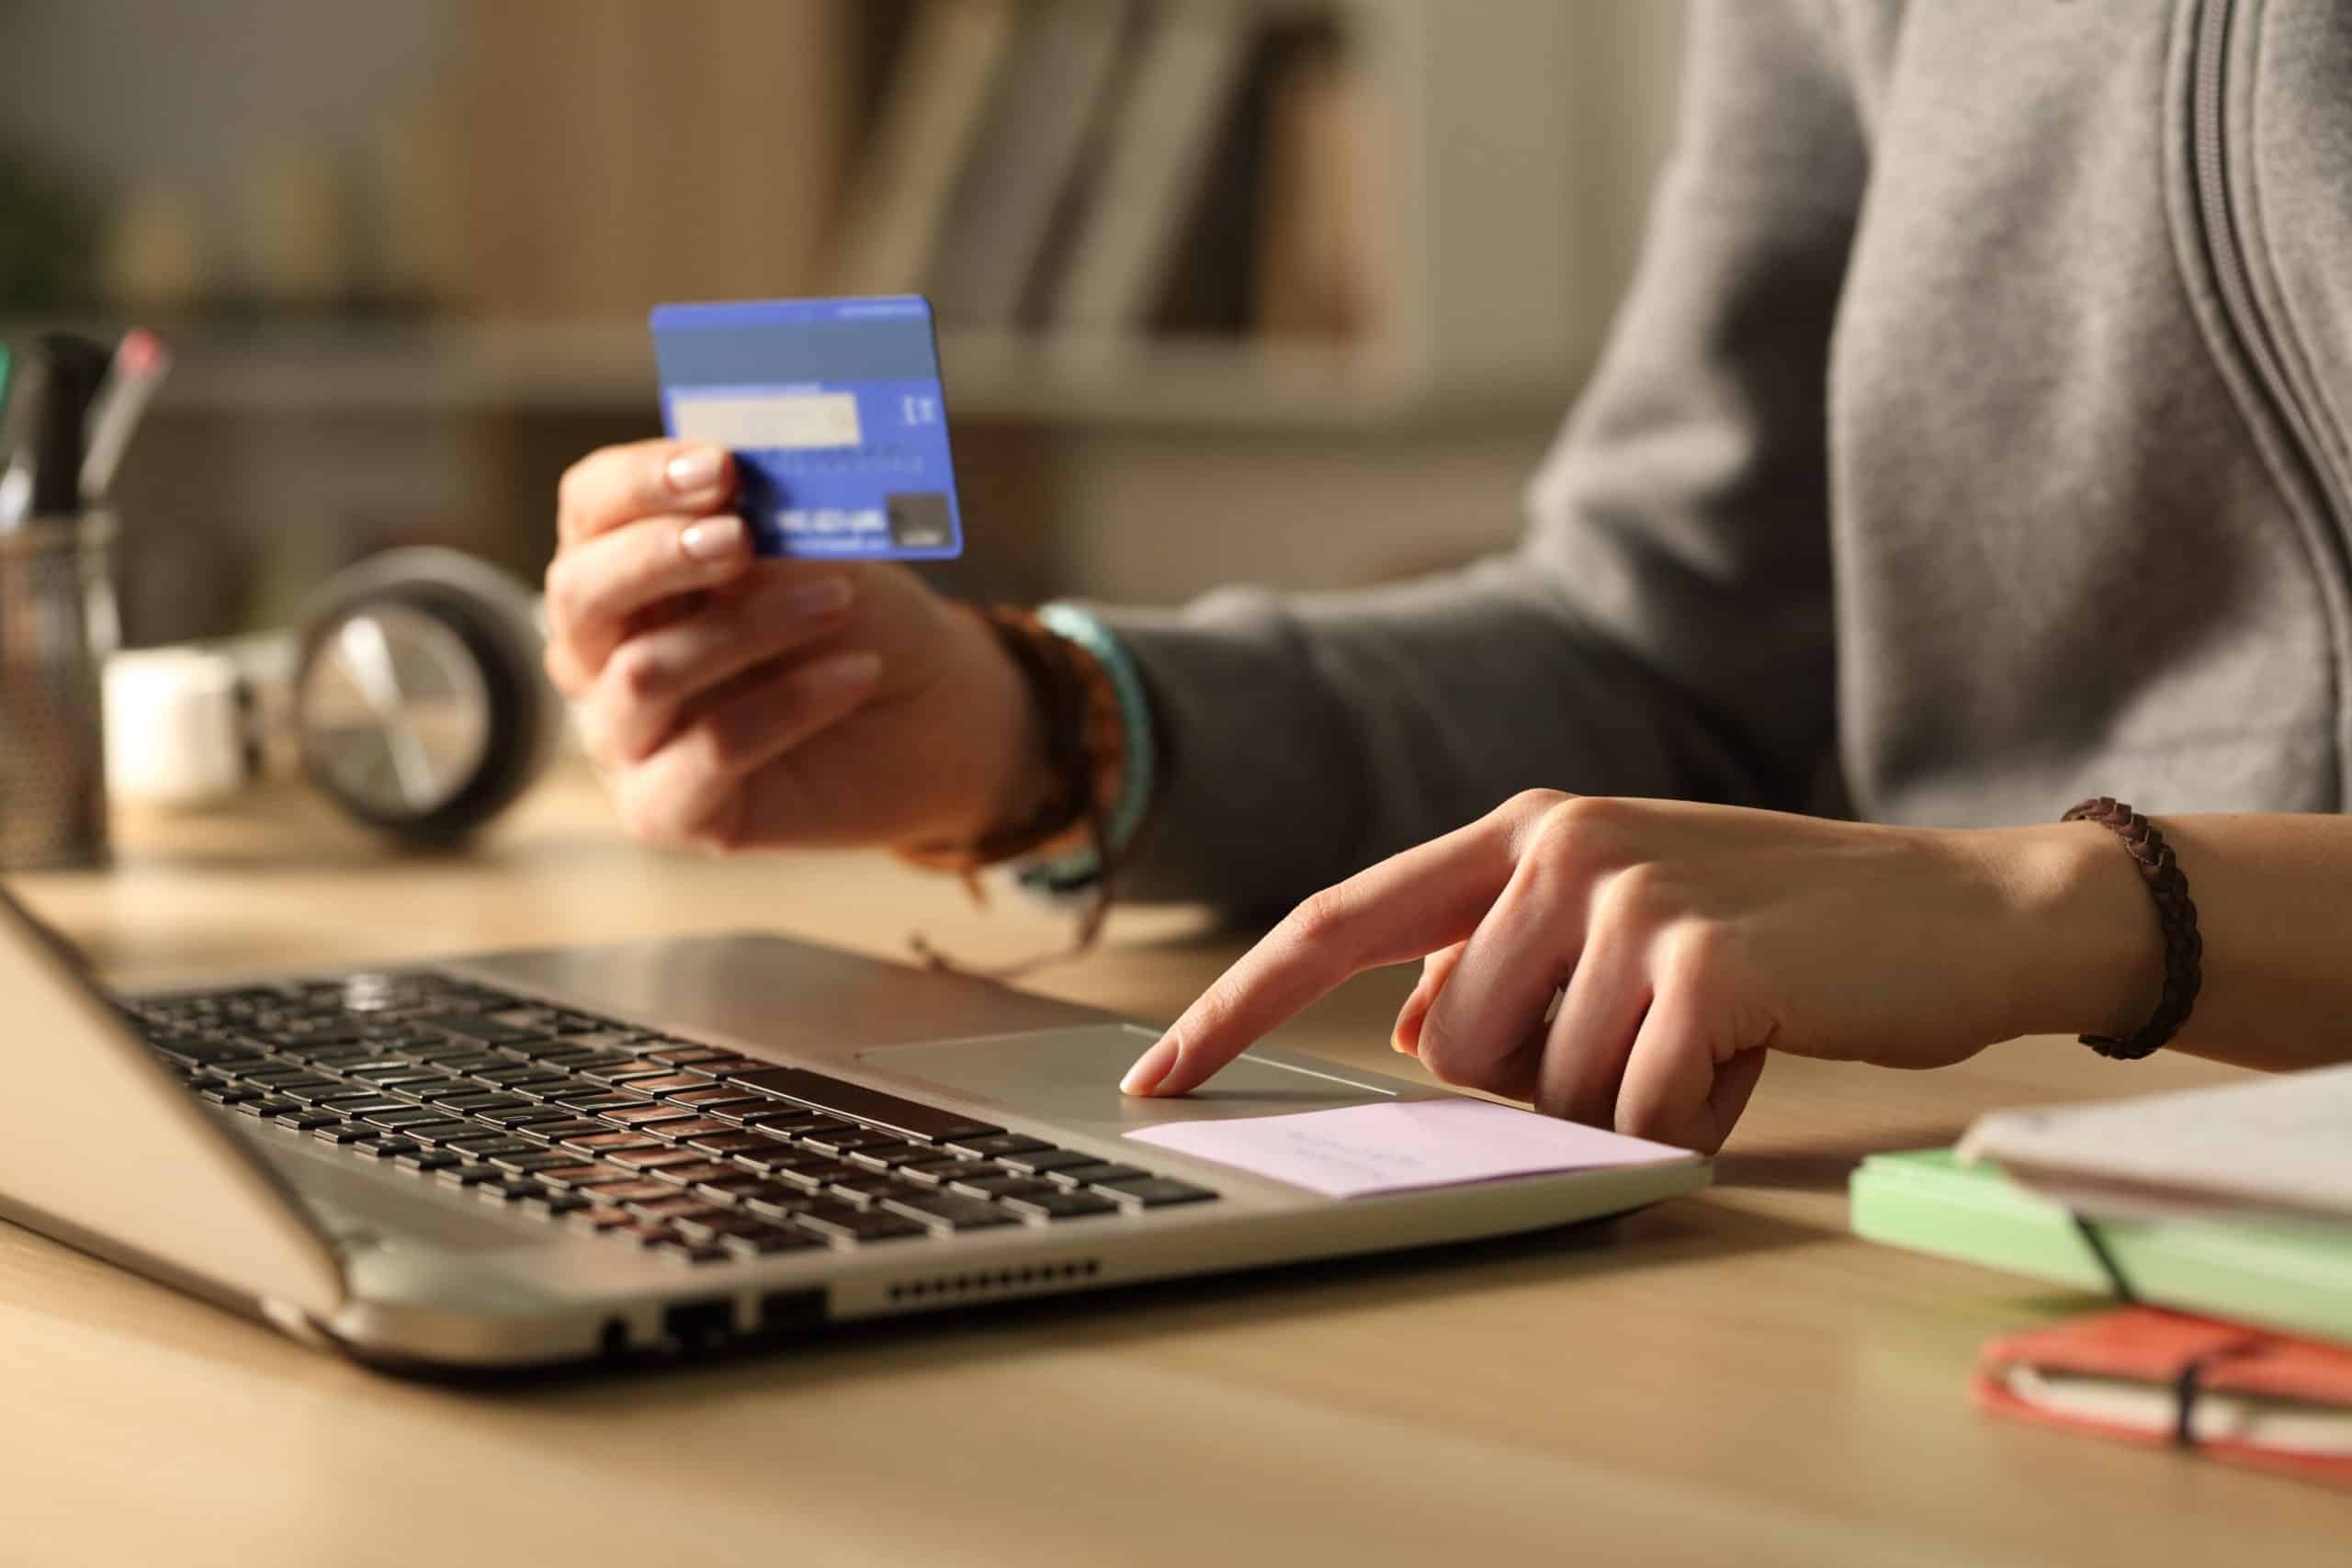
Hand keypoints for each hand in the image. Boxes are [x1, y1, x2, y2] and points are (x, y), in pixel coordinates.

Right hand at [544, 439, 1050, 851]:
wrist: (932, 716)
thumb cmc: (863, 621)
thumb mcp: (827, 550)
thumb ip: (772, 518)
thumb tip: (741, 487)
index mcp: (626, 568)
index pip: (589, 508)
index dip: (640, 482)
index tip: (719, 465)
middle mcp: (602, 652)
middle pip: (579, 594)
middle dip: (657, 556)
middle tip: (742, 535)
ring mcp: (627, 736)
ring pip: (644, 675)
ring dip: (747, 627)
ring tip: (837, 600)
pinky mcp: (668, 809)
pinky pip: (708, 751)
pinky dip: (791, 703)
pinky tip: (858, 673)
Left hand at [1118, 792, 2156, 1151]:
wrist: (1960, 913)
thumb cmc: (1780, 931)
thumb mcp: (1621, 918)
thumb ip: (1501, 958)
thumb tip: (1415, 1034)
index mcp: (1521, 830)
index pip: (1338, 924)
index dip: (1238, 1008)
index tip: (1162, 1074)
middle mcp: (1557, 847)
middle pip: (1455, 1054)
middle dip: (1545, 1083)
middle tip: (1655, 1031)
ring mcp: (1629, 899)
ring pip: (1548, 1096)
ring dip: (1629, 1101)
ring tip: (1715, 1032)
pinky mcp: (1701, 965)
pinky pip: (1640, 1119)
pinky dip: (1695, 1120)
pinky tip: (1754, 1053)